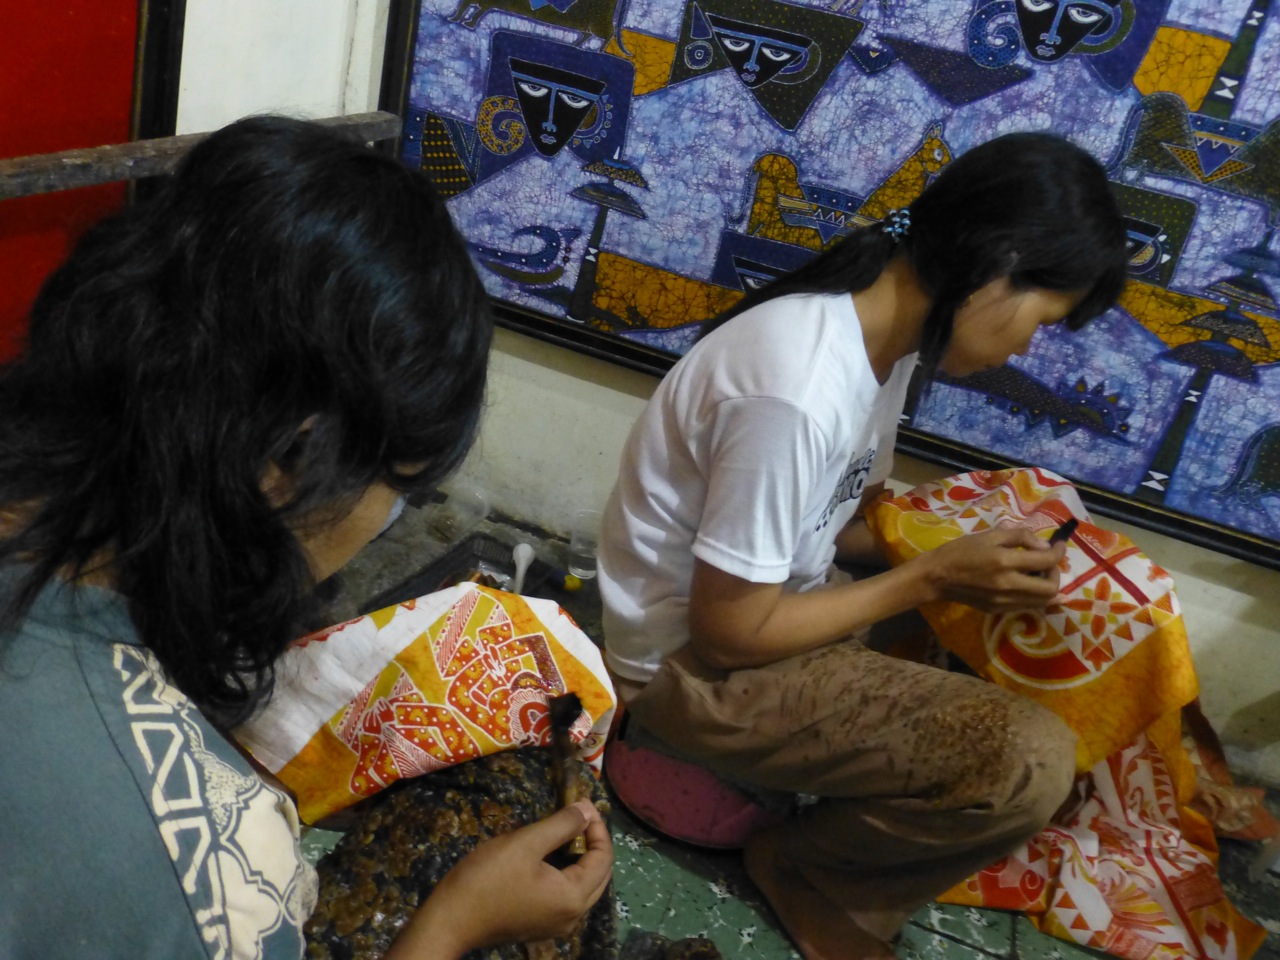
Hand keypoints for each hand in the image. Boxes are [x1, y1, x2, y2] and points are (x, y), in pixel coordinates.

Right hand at [387, 799, 613, 958]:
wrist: (450, 920)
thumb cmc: (487, 878)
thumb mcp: (526, 843)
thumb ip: (562, 825)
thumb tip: (589, 808)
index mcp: (574, 897)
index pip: (604, 858)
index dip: (598, 827)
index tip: (583, 802)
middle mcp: (573, 917)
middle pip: (599, 874)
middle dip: (594, 843)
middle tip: (578, 814)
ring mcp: (557, 925)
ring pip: (585, 886)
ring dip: (581, 858)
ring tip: (566, 830)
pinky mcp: (541, 926)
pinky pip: (567, 896)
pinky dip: (568, 873)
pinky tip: (552, 856)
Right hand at [918, 524, 1065, 611]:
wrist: (937, 576)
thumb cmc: (961, 550)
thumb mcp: (990, 535)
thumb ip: (1020, 537)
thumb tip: (1044, 546)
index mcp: (1005, 562)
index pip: (1047, 560)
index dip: (1059, 552)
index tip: (1059, 545)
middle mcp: (1009, 585)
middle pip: (1051, 588)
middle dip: (1056, 574)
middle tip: (1047, 563)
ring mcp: (1004, 601)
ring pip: (1042, 601)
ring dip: (1047, 586)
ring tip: (1037, 573)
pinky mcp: (998, 610)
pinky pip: (1027, 605)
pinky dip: (1033, 595)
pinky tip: (1025, 583)